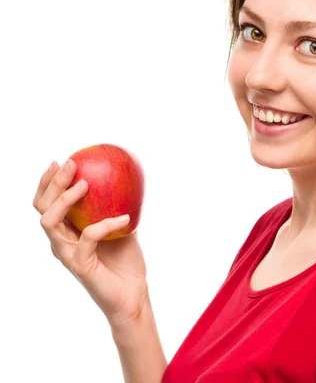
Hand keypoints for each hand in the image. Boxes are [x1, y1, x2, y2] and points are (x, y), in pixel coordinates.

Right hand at [34, 159, 150, 327]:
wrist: (133, 295)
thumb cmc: (126, 262)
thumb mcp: (124, 227)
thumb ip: (119, 207)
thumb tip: (128, 180)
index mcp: (68, 232)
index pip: (47, 204)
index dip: (48, 182)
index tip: (61, 161)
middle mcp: (61, 242)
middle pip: (42, 208)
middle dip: (52, 183)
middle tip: (70, 163)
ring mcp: (68, 254)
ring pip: (50, 222)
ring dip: (66, 199)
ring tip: (85, 184)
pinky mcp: (80, 265)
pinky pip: (87, 237)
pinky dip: (106, 223)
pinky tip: (125, 217)